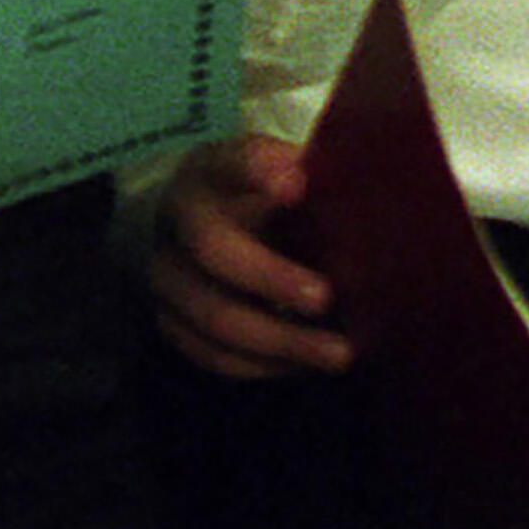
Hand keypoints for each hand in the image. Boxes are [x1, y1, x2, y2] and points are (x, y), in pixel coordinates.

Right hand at [150, 134, 358, 381]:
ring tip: (337, 353)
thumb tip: (360, 184)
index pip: (229, 162)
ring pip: (215, 314)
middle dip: (273, 278)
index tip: (297, 185)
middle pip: (214, 249)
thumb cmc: (258, 200)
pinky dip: (264, 366)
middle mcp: (178, 220)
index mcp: (210, 170)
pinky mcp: (172, 323)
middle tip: (325, 297)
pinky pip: (214, 354)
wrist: (197, 228)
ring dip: (280, 340)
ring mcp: (167, 276)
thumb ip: (310, 178)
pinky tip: (305, 364)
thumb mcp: (280, 173)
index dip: (257, 171)